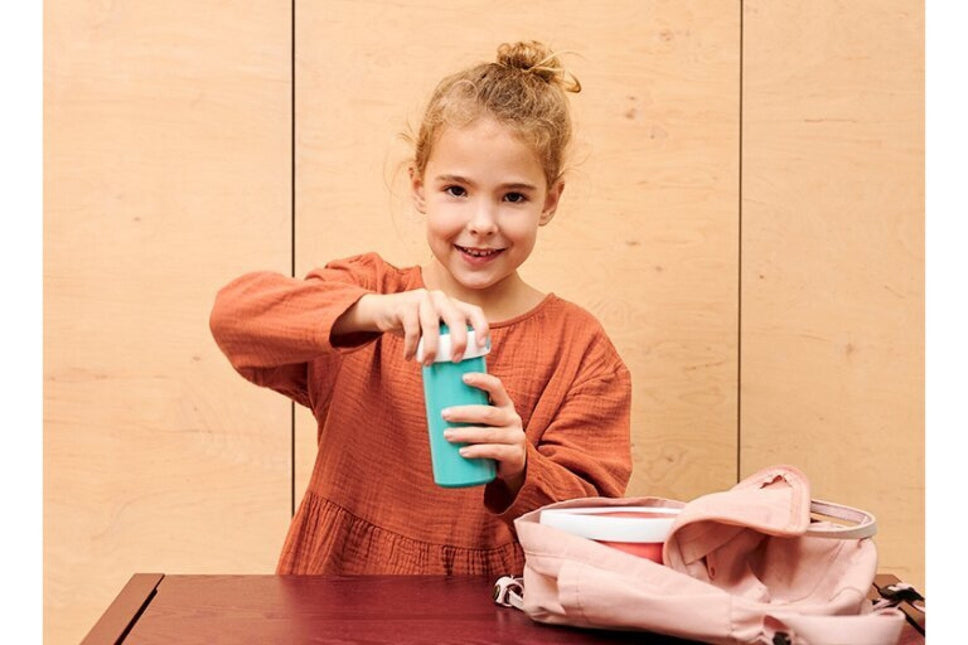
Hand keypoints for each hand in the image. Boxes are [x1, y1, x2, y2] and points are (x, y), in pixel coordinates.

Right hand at [353, 289, 488, 363]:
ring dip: (431, 348)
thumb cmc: (415, 324)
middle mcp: (440, 298)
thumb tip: (463, 366)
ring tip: (428, 363)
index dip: (482, 327)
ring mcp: (422, 299)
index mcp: (453, 304)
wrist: (384, 311)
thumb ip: (447, 337)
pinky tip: (409, 356)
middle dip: (459, 341)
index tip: (481, 346)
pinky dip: (411, 346)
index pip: (474, 311)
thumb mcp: (434, 327)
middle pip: (456, 318)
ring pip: (432, 325)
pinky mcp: (405, 304)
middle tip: (455, 360)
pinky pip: (412, 328)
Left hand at [441, 372, 526, 492]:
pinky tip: (463, 452)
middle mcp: (513, 418)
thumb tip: (434, 402)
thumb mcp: (485, 422)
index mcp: (505, 405)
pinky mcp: (515, 455)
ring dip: (465, 434)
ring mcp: (515, 437)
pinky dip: (477, 451)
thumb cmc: (490, 438)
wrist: (513, 464)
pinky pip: (495, 451)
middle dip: (464, 413)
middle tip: (444, 414)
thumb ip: (470, 412)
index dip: (482, 380)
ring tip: (447, 435)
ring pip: (488, 434)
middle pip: (487, 413)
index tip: (463, 378)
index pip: (496, 387)